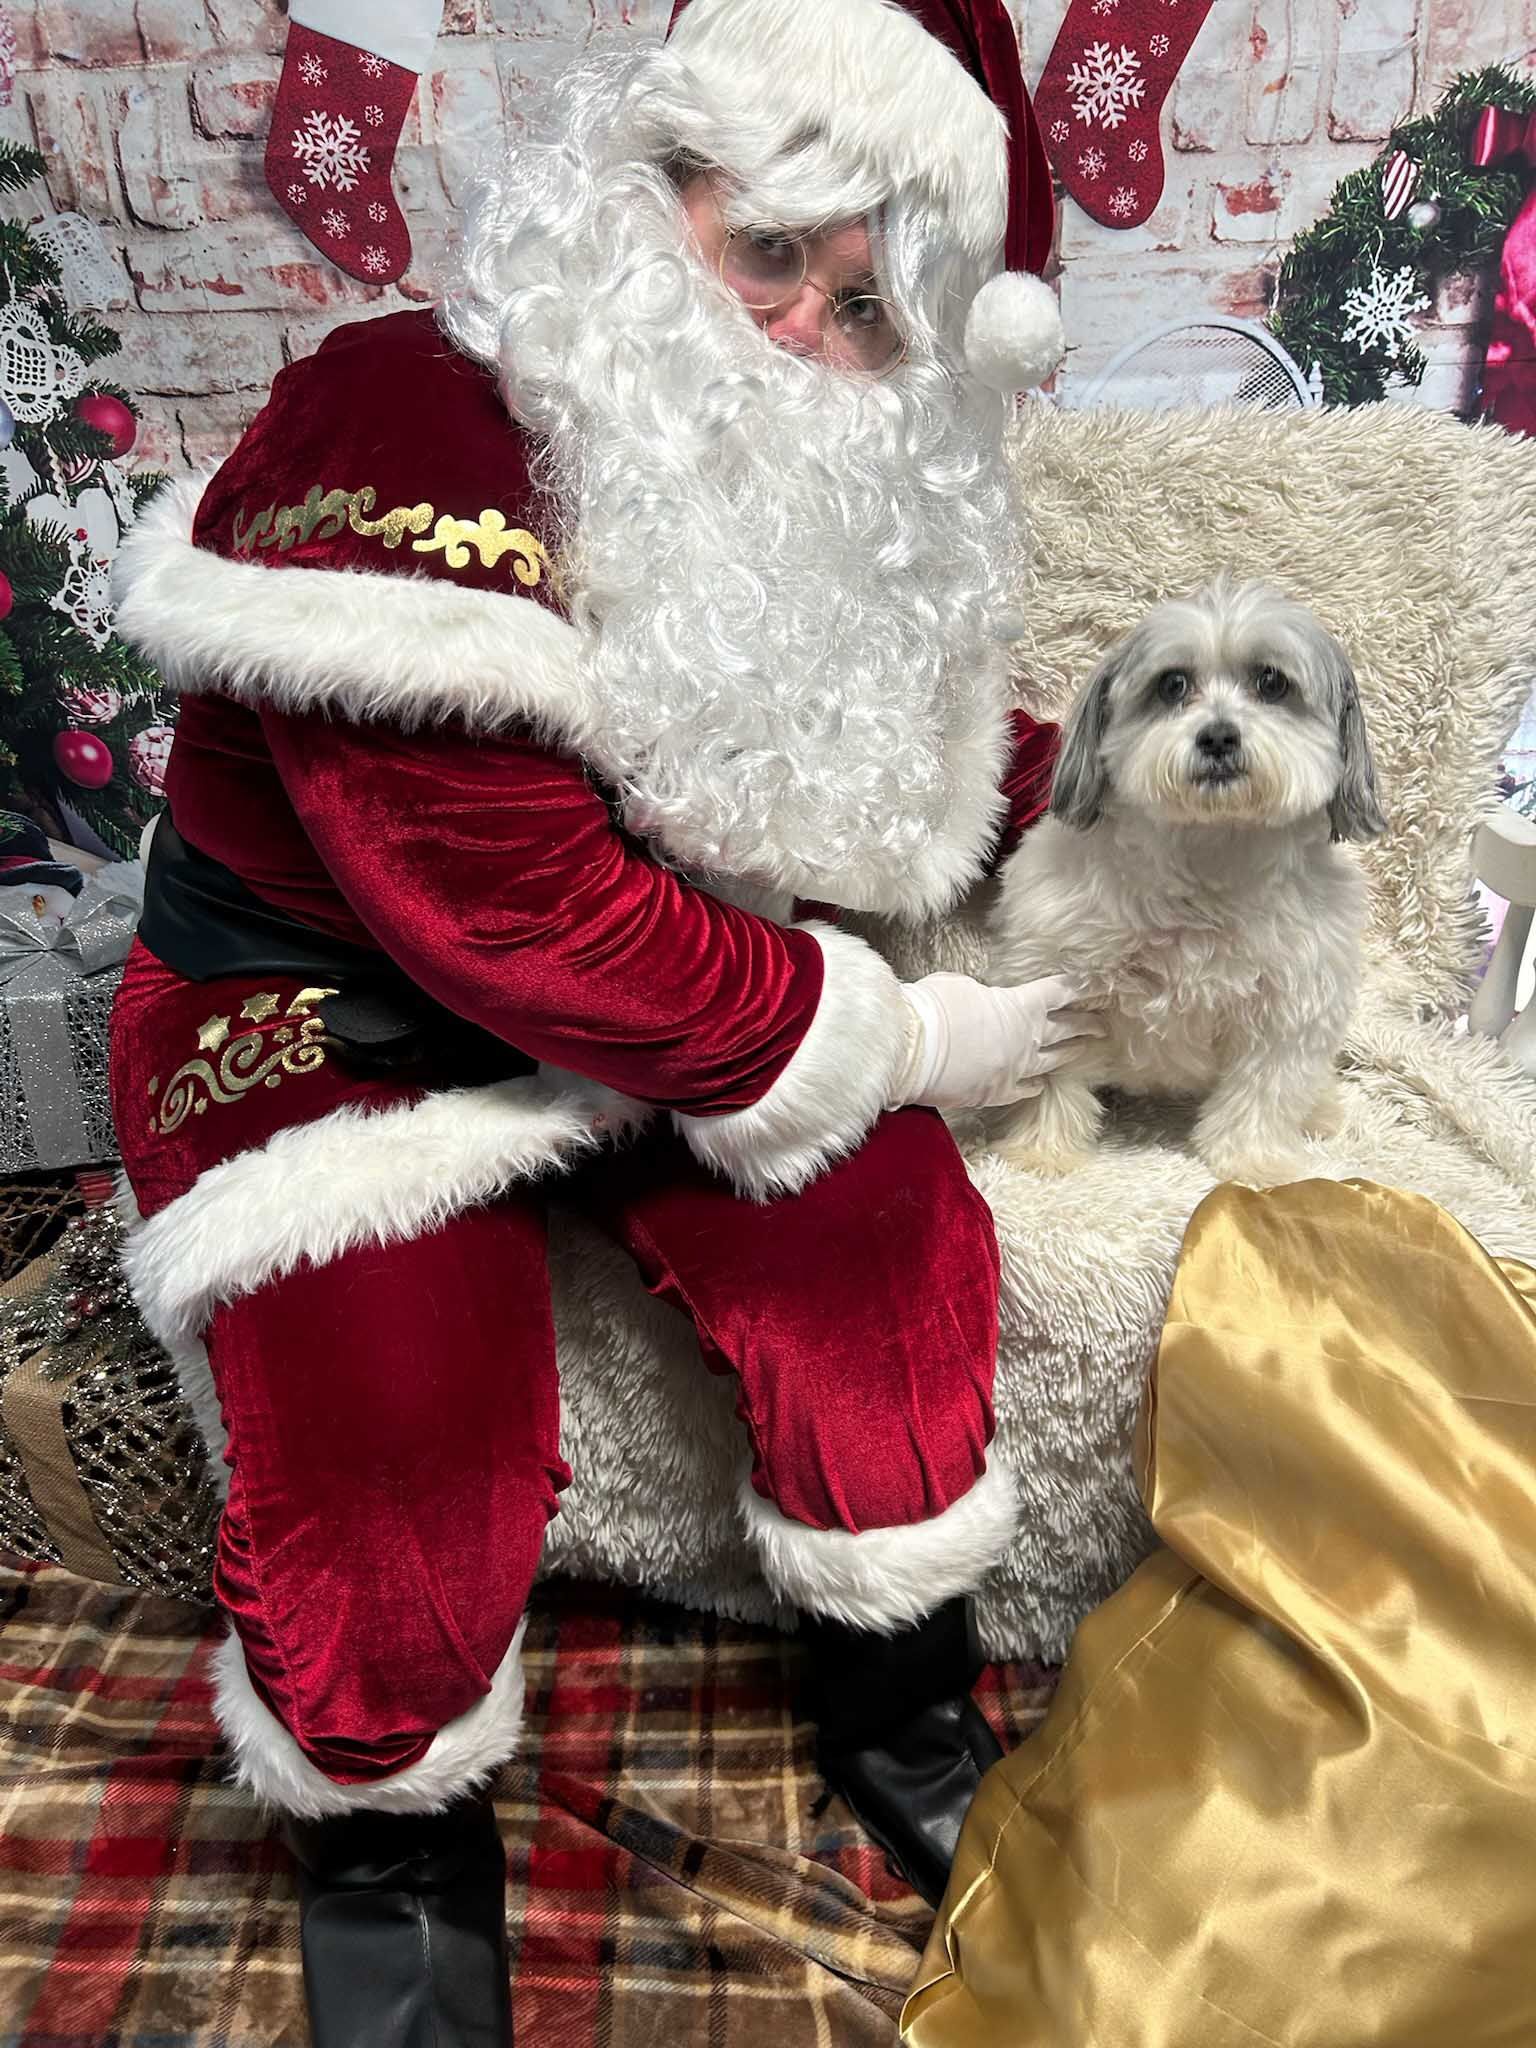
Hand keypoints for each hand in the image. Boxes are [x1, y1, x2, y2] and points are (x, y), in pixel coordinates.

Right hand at [894, 972, 1103, 1112]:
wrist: (913, 1052)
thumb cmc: (934, 1010)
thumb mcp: (959, 985)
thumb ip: (981, 994)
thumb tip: (982, 1002)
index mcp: (1020, 1006)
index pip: (1060, 992)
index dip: (1081, 987)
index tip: (1098, 986)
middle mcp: (1027, 1039)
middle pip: (1065, 1030)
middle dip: (1086, 1025)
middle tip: (1102, 1025)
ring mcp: (1015, 1070)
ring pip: (1051, 1062)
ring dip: (1069, 1055)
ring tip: (1082, 1052)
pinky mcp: (996, 1093)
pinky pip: (1024, 1089)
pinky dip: (1034, 1086)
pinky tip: (1040, 1086)